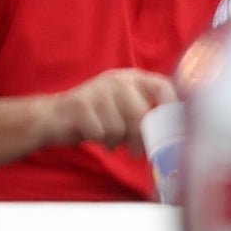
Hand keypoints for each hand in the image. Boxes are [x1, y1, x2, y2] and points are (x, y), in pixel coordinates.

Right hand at [43, 67, 175, 150]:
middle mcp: (118, 80)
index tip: (173, 129)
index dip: (172, 108)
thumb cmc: (100, 119)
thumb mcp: (127, 114)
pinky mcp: (80, 104)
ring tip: (108, 138)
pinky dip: (99, 140)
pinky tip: (94, 135)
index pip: (163, 86)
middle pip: (140, 115)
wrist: (57, 117)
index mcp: (133, 80)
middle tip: (134, 150)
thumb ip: (148, 120)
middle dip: (138, 138)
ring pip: (120, 127)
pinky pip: (101, 133)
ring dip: (115, 140)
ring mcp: (98, 89)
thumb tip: (173, 141)